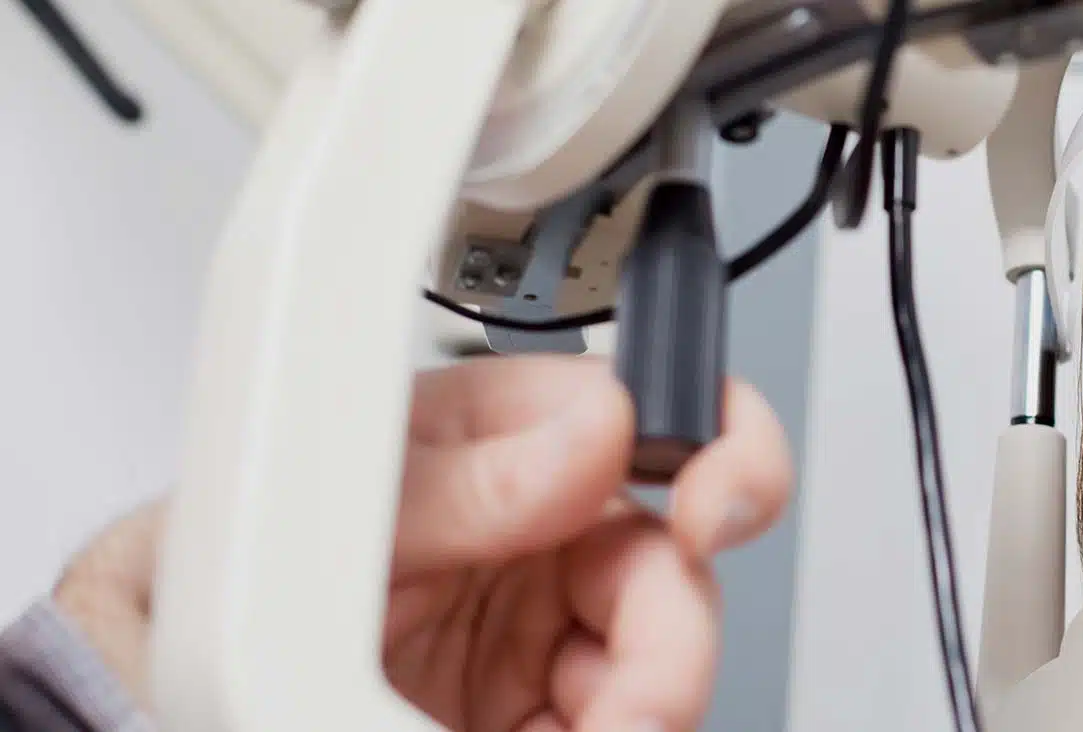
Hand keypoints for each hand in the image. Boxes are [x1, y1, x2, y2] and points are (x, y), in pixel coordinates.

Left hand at [52, 355, 793, 730]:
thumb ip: (456, 475)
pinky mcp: (536, 725)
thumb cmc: (207, 593)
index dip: (712, 445)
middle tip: (645, 678)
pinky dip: (626, 730)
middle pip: (669, 562)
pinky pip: (621, 722)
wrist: (155, 703)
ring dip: (652, 700)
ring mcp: (532, 650)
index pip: (640, 423)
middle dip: (677, 620)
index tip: (707, 504)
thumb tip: (587, 430)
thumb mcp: (329, 519)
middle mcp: (526, 550)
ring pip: (661, 660)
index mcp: (492, 458)